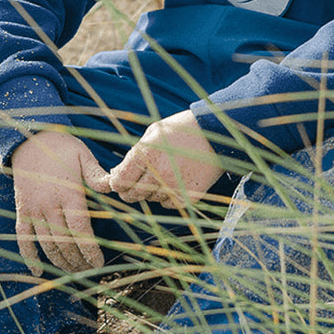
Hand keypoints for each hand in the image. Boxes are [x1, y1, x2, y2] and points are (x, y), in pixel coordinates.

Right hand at [11, 131, 110, 276]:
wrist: (29, 139)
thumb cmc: (62, 147)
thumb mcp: (84, 156)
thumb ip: (97, 175)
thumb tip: (116, 185)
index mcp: (68, 193)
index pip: (80, 230)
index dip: (89, 250)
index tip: (99, 263)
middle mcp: (49, 205)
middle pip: (64, 241)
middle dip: (78, 260)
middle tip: (90, 271)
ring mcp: (33, 209)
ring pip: (46, 244)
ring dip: (60, 261)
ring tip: (73, 271)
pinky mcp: (21, 210)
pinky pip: (23, 238)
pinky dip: (29, 257)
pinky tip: (38, 272)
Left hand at [107, 110, 222, 208]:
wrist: (217, 135)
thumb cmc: (182, 130)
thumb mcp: (153, 132)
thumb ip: (134, 153)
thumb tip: (116, 175)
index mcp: (146, 154)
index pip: (120, 181)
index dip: (116, 183)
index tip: (118, 181)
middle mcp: (158, 173)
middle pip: (132, 195)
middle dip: (130, 189)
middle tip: (137, 180)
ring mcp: (174, 187)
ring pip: (150, 200)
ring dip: (151, 191)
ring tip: (164, 172)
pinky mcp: (188, 197)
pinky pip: (168, 204)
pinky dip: (168, 196)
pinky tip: (177, 180)